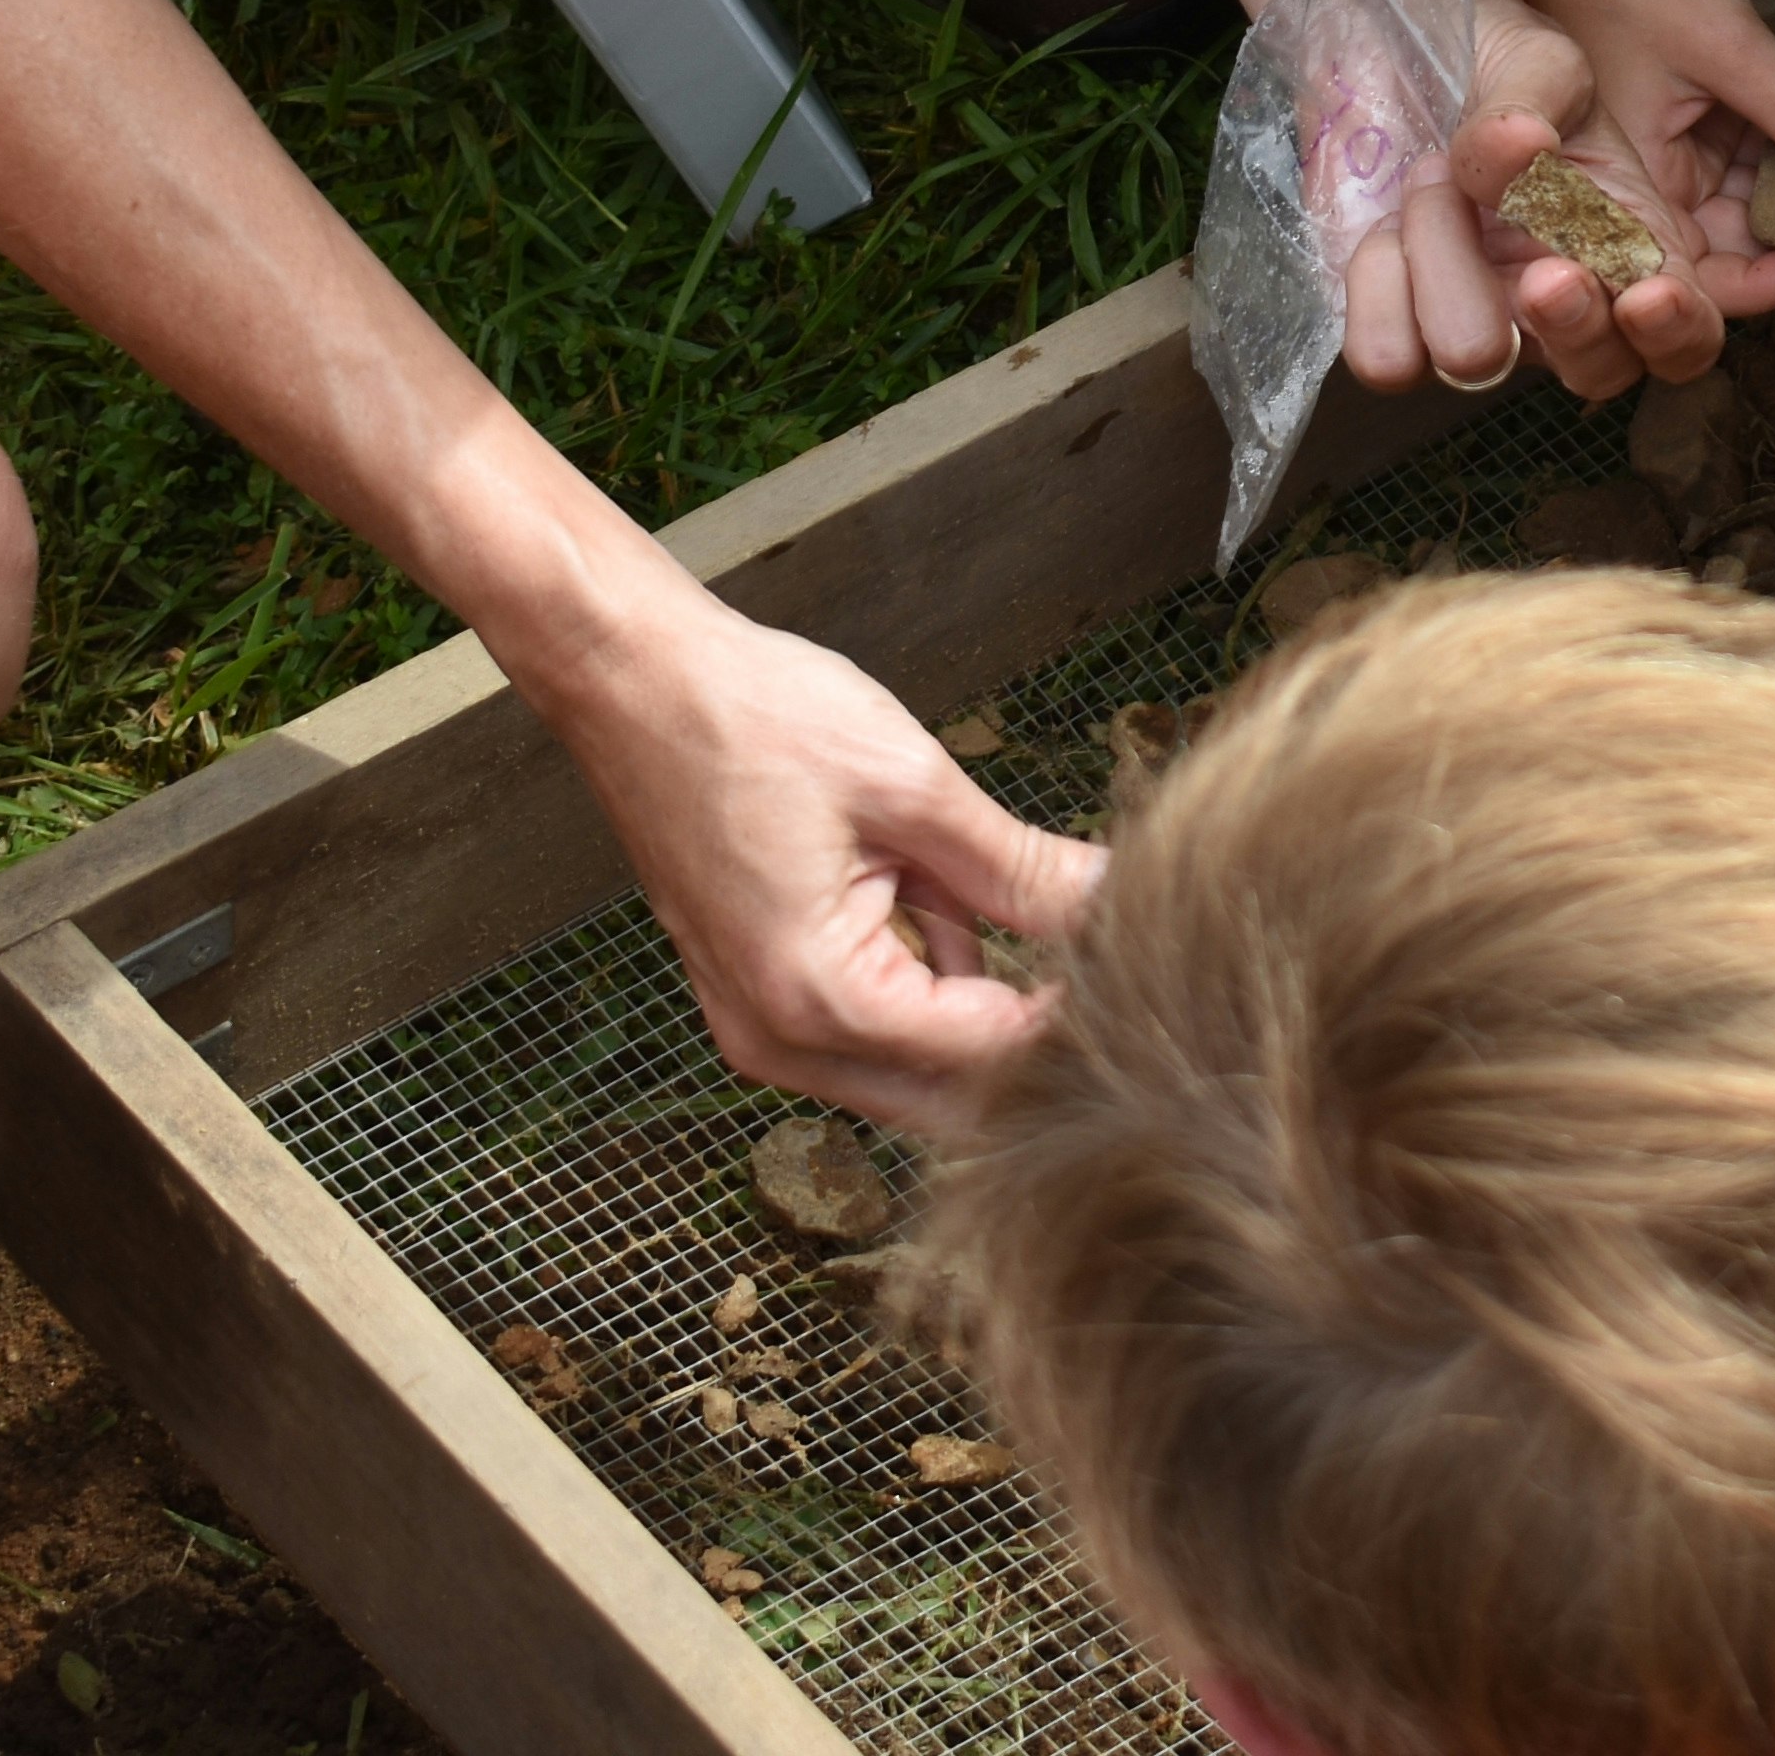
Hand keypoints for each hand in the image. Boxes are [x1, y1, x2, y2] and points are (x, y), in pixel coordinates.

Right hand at [539, 598, 1104, 1134]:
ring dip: (979, 1011)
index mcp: (816, 997)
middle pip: (947, 1097)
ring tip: (1030, 913)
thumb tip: (1113, 906)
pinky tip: (956, 903)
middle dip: (1029, 1045)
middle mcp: (779, 1038)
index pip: (987, 1058)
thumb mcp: (913, 787)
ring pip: (911, 1067)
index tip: (1139, 975)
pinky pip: (870, 1023)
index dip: (1073, 1021)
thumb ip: (1021, 868)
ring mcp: (760, 1022)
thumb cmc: (750, 717)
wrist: (635, 678)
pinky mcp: (760, 990)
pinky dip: (929, 981)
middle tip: (1106, 970)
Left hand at [1329, 0, 1774, 399]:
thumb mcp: (1539, 61)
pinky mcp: (1395, 324)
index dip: (1678, 333)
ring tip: (1433, 176)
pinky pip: (1389, 356)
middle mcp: (1560, 302)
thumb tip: (1524, 149)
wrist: (1395, 50)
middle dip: (1572, 327)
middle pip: (1598, 372)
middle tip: (1542, 274)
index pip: (1685, 333)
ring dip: (1446, 259)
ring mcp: (1478, 319)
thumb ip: (1540, 98)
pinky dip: (1378, 287)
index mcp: (1627, 244)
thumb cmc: (1494, 63)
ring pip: (1473, 359)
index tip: (1646, 297)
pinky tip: (1382, 225)